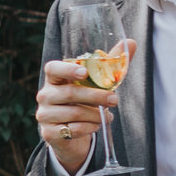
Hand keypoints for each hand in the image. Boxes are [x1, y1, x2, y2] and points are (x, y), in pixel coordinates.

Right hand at [37, 55, 121, 175]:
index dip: (67, 69)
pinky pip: (73, 129)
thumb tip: (131, 42)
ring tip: (107, 116)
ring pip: (74, 113)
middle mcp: (45, 96)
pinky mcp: (50, 133)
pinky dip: (89, 128)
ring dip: (96, 115)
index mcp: (54, 80)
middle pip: (69, 93)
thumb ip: (110, 64)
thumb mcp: (96, 84)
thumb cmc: (84, 103)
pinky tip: (96, 126)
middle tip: (114, 100)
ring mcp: (45, 115)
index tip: (84, 73)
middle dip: (96, 96)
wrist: (71, 134)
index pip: (53, 69)